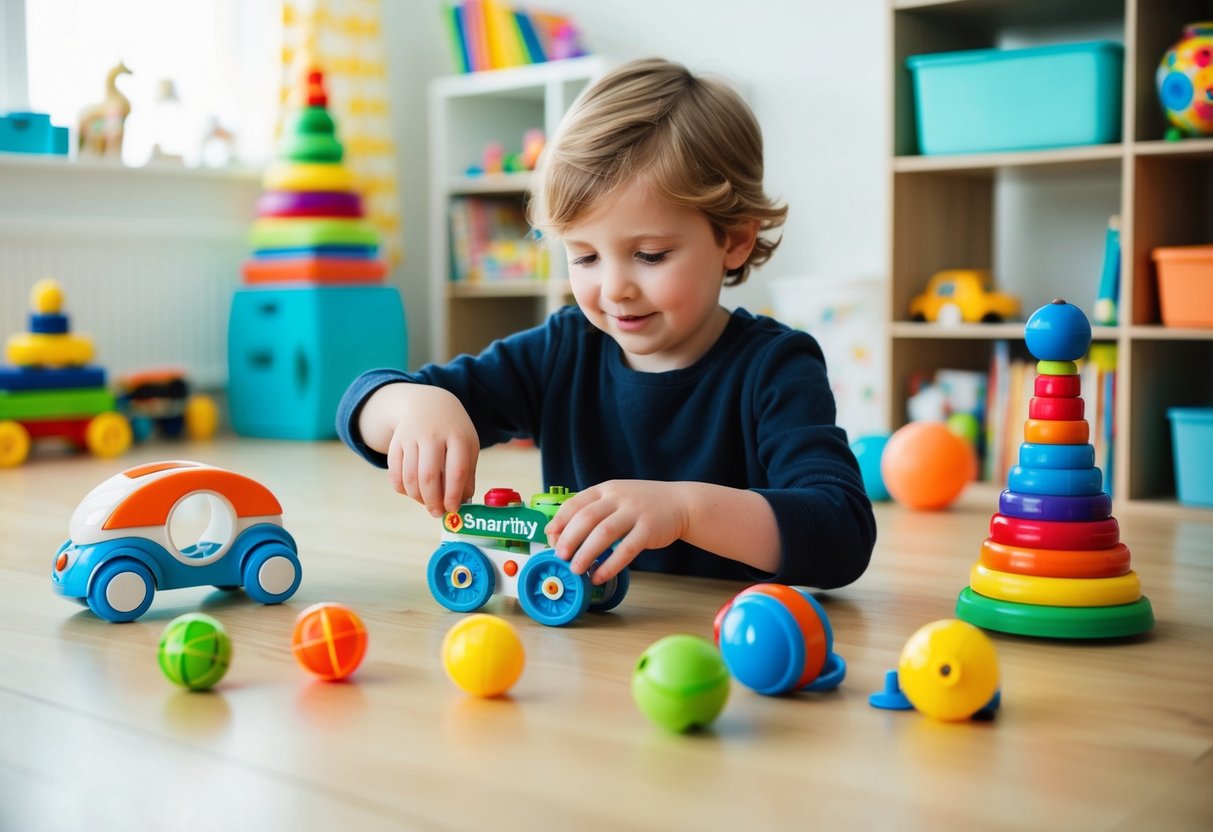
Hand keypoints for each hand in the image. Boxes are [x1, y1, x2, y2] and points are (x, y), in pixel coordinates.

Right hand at [365, 384, 479, 516]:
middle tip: (437, 513)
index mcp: (457, 437)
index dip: (454, 495)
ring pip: (409, 477)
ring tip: (427, 502)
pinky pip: (395, 473)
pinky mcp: (395, 443)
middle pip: (428, 476)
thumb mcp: (468, 445)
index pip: (456, 471)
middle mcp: (432, 435)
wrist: (427, 403)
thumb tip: (462, 504)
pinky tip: (412, 492)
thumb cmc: (453, 430)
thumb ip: (467, 474)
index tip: (453, 509)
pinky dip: (402, 489)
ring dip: (417, 498)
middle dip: (433, 501)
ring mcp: (411, 438)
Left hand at [545, 480, 689, 584]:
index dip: (560, 520)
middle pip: (586, 517)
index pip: (576, 502)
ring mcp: (635, 512)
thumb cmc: (642, 505)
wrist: (681, 503)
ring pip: (604, 533)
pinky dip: (610, 565)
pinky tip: (599, 576)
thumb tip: (560, 532)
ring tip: (576, 569)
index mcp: (606, 489)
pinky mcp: (649, 529)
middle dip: (569, 539)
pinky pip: (626, 550)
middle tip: (559, 557)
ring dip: (586, 553)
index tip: (550, 537)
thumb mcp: (616, 497)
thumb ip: (593, 509)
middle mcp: (619, 497)